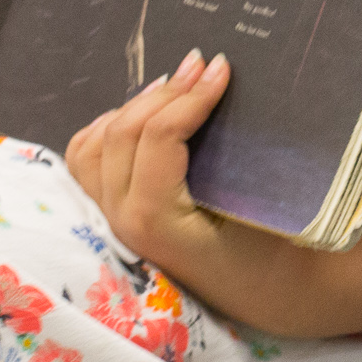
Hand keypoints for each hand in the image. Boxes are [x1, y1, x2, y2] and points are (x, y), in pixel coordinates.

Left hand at [65, 49, 289, 315]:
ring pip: (95, 142)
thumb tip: (226, 81)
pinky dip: (107, 129)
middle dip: (166, 90)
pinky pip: (87, 162)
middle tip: (202, 65)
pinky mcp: (110, 219)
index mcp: (157, 221)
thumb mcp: (262, 204)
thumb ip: (237, 150)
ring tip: (171, 85)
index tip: (222, 69)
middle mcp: (122, 220)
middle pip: (124, 131)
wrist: (265, 296)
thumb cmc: (274, 252)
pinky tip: (140, 114)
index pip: (160, 136)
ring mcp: (109, 220)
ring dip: (132, 106)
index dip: (191, 95)